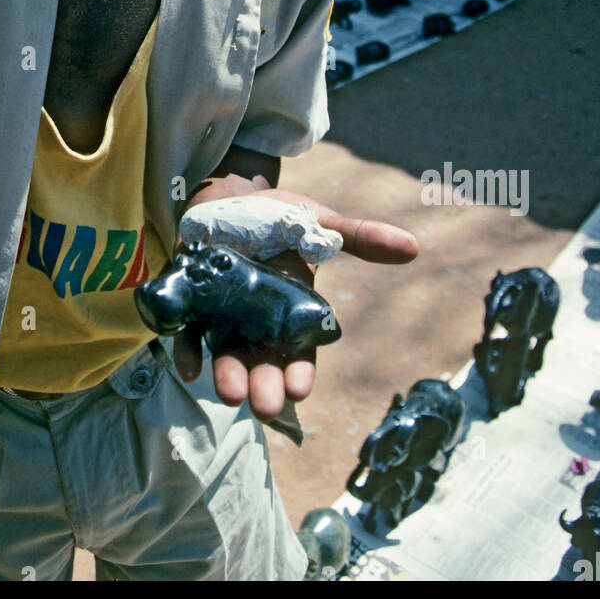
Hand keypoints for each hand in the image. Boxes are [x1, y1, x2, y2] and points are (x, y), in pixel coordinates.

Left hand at [173, 175, 417, 421]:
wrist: (230, 193)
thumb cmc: (278, 215)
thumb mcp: (319, 223)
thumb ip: (359, 238)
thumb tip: (413, 247)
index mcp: (292, 312)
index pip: (298, 354)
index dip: (298, 374)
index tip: (298, 390)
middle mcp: (256, 322)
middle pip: (262, 362)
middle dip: (263, 387)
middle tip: (263, 406)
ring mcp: (222, 315)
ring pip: (225, 354)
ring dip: (226, 375)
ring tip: (229, 393)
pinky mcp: (192, 302)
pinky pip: (186, 332)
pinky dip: (187, 350)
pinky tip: (188, 366)